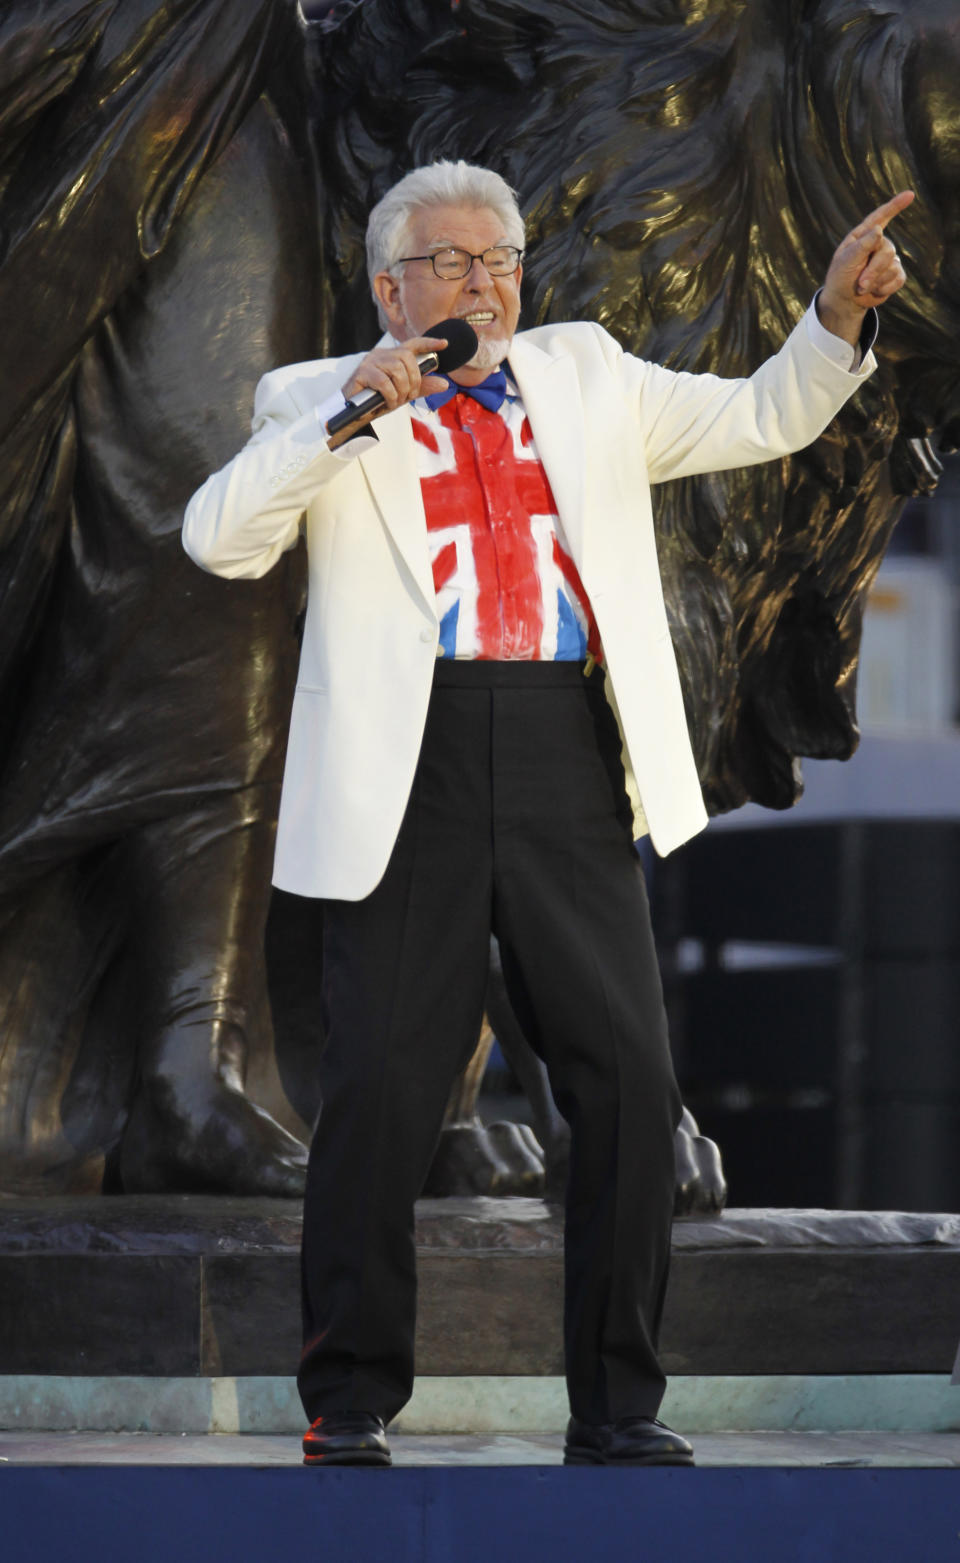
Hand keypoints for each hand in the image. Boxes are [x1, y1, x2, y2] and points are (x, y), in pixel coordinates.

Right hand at [341, 335, 447, 406]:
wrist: (354, 413)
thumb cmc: (378, 400)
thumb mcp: (404, 394)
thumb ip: (422, 387)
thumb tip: (445, 384)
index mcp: (392, 356)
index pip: (413, 344)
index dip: (428, 343)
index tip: (445, 344)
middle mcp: (381, 354)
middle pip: (407, 357)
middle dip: (414, 380)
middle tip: (409, 396)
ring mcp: (370, 361)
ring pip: (397, 369)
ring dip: (402, 389)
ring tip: (396, 401)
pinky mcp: (362, 372)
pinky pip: (384, 382)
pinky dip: (391, 395)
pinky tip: (388, 403)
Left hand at [818, 190, 913, 344]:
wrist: (844, 300)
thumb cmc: (841, 277)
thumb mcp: (845, 261)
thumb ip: (861, 245)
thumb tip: (879, 229)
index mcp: (863, 235)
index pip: (881, 217)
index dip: (895, 205)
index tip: (910, 195)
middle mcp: (878, 244)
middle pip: (887, 250)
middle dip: (873, 270)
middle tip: (860, 283)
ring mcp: (888, 259)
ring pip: (893, 266)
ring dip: (875, 281)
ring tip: (862, 286)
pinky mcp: (895, 274)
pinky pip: (898, 279)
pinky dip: (884, 288)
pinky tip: (874, 290)